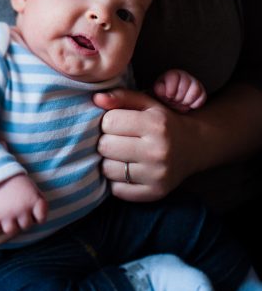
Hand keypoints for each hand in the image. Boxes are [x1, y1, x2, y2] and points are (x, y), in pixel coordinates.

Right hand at [0, 174, 47, 234]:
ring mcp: (6, 214)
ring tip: (5, 210)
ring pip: (10, 230)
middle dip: (22, 218)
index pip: (41, 219)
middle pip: (26, 226)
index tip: (30, 206)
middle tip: (14, 205)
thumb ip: (39, 203)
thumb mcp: (31, 187)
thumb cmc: (14, 180)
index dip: (36, 215)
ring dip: (8, 223)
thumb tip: (38, 222)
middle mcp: (22, 209)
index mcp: (33, 200)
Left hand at [94, 88, 196, 202]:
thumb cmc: (163, 122)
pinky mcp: (154, 193)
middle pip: (105, 146)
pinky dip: (116, 180)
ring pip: (108, 169)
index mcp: (155, 124)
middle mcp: (157, 151)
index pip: (109, 122)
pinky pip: (117, 190)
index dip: (107, 121)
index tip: (116, 123)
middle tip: (117, 139)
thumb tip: (96, 99)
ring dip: (108, 161)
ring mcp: (157, 175)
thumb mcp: (147, 104)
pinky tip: (127, 170)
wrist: (194, 146)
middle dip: (106, 140)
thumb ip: (121, 97)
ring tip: (121, 154)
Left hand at [153, 69, 206, 112]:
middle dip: (178, 97)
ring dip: (187, 100)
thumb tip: (163, 90)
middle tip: (174, 101)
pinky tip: (188, 105)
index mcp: (172, 74)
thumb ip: (159, 89)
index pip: (174, 77)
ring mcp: (194, 83)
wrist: (173, 101)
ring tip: (181, 103)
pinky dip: (195, 104)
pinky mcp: (201, 91)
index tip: (169, 96)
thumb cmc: (164, 95)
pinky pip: (202, 97)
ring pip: (195, 90)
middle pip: (185, 84)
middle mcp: (184, 76)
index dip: (171, 89)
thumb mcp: (158, 91)